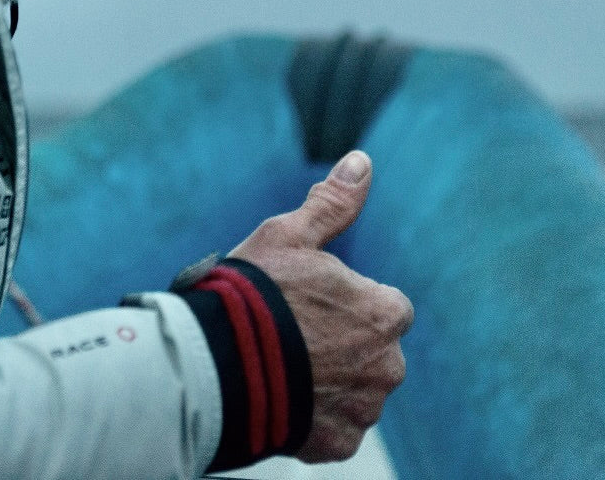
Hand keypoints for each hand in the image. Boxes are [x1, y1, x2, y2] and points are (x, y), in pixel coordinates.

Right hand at [229, 150, 412, 462]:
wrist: (216, 365)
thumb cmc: (254, 293)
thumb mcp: (290, 236)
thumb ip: (333, 204)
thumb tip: (362, 161)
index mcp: (386, 312)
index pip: (384, 306)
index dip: (346, 303)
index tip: (310, 304)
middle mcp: (387, 365)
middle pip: (371, 352)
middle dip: (341, 346)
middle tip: (292, 337)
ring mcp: (362, 409)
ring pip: (354, 392)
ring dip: (328, 383)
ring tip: (282, 367)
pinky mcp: (336, 444)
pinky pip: (333, 429)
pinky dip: (312, 417)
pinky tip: (281, 396)